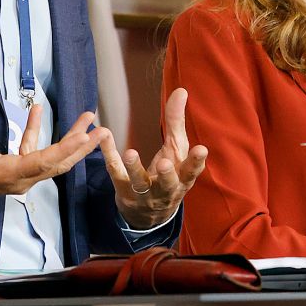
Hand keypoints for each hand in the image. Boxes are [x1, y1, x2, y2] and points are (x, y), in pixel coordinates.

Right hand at [0, 102, 103, 202]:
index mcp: (8, 173)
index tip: (85, 136)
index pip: (43, 162)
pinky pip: (33, 152)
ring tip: (87, 121)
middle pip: (58, 163)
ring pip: (51, 159)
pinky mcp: (14, 169)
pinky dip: (36, 133)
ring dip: (69, 140)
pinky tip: (37, 111)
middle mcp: (19, 178)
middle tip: (102, 131)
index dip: (65, 149)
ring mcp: (19, 175)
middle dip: (81, 147)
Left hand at [106, 87, 208, 229]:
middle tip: (164, 164)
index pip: (192, 172)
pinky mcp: (124, 192)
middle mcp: (165, 189)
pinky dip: (109, 156)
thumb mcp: (176, 151)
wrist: (149, 215)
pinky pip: (116, 173)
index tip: (201, 149)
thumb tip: (181, 90)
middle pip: (168, 184)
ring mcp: (144, 194)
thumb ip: (176, 122)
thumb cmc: (168, 174)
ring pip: (140, 183)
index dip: (196, 162)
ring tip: (130, 153)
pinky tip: (103, 139)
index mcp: (183, 179)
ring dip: (135, 168)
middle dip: (167, 175)